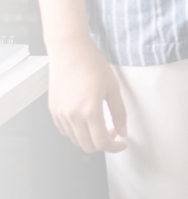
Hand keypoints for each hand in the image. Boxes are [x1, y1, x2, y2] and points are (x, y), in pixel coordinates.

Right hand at [47, 37, 126, 153]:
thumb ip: (119, 112)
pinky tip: (86, 118)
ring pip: (76, 140)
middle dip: (102, 144)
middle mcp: (72, 116)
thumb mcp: (112, 86)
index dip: (113, 147)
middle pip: (87, 146)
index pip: (101, 142)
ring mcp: (60, 115)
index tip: (121, 144)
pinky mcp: (53, 111)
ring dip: (90, 137)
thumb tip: (123, 131)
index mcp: (89, 111)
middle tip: (113, 131)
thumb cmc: (93, 64)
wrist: (70, 51)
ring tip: (101, 122)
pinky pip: (65, 131)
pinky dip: (77, 131)